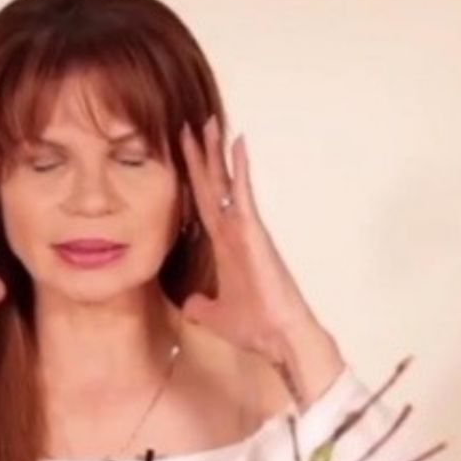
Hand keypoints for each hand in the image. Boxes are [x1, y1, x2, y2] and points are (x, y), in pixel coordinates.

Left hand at [179, 118, 342, 403]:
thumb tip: (189, 305)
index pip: (203, 204)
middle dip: (200, 156)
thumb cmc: (256, 326)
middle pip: (212, 186)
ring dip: (215, 153)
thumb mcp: (215, 316)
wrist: (278, 337)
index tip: (182, 155)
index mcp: (225, 246)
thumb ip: (201, 306)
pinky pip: (243, 195)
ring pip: (226, 183)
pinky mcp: (254, 233)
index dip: (192, 179)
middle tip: (188, 125)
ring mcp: (245, 229)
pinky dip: (239, 170)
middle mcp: (234, 231)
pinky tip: (236, 145)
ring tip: (207, 123)